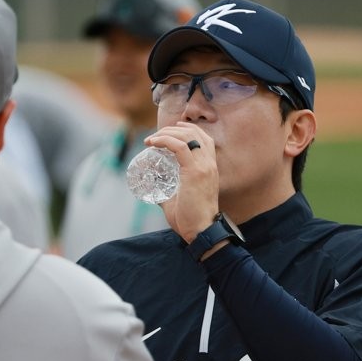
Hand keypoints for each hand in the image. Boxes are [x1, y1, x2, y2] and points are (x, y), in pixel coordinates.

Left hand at [144, 122, 219, 242]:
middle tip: (155, 137)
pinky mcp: (195, 172)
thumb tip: (152, 188)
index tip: (167, 134)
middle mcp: (209, 163)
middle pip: (195, 132)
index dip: (186, 130)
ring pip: (187, 136)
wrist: (201, 231)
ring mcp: (204, 166)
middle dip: (173, 129)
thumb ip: (167, 190)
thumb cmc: (190, 219)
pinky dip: (165, 141)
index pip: (203, 138)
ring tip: (151, 139)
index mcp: (209, 167)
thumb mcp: (177, 199)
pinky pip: (179, 146)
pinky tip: (153, 143)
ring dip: (167, 133)